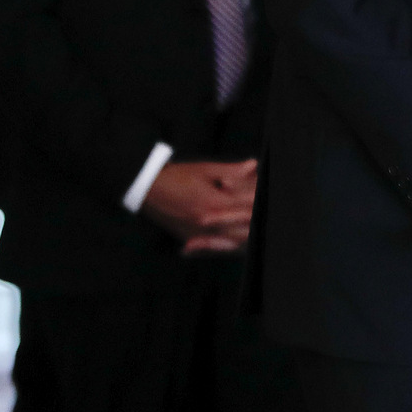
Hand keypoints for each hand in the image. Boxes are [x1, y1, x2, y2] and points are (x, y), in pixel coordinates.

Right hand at [141, 159, 256, 254]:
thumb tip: (253, 165)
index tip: (265, 197)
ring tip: (253, 230)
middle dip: (254, 222)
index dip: (258, 201)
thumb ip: (232, 170)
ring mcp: (197, 233)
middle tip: (262, 216)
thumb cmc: (176, 176)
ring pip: (230, 242)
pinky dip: (227, 245)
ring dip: (244, 236)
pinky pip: (213, 247)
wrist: (146, 188)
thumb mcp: (205, 169)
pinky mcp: (189, 238)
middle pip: (242, 229)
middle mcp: (206, 222)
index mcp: (213, 202)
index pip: (246, 207)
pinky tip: (236, 243)